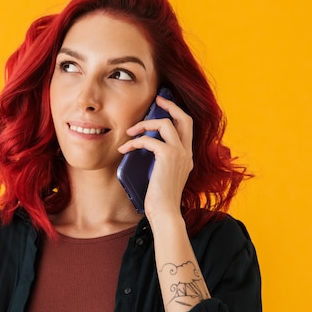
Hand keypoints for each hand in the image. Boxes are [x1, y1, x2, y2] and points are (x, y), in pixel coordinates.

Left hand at [118, 95, 192, 218]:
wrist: (165, 212)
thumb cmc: (160, 198)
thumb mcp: (163, 175)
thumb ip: (161, 161)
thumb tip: (144, 146)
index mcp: (187, 156)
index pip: (187, 127)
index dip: (176, 113)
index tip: (163, 105)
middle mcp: (187, 152)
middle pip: (184, 118)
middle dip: (170, 105)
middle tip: (157, 99)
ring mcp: (180, 153)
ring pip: (165, 124)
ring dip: (144, 124)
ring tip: (129, 132)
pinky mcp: (168, 156)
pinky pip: (149, 139)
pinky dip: (134, 141)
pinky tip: (124, 150)